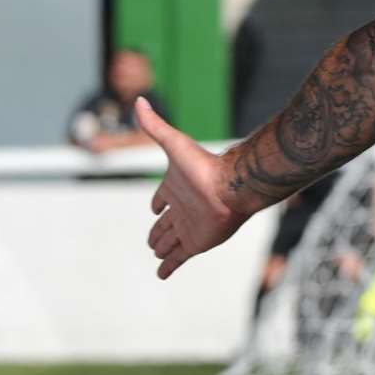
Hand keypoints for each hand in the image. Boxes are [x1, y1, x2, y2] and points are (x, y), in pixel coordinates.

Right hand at [138, 97, 248, 278]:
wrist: (235, 187)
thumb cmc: (206, 166)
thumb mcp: (175, 144)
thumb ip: (156, 125)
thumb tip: (139, 99)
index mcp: (175, 188)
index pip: (160, 199)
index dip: (156, 204)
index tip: (154, 208)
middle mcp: (182, 209)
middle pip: (164, 224)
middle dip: (157, 232)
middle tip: (151, 241)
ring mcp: (189, 227)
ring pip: (170, 241)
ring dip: (162, 247)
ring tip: (156, 253)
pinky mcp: (196, 243)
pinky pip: (178, 259)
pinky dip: (169, 267)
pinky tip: (161, 274)